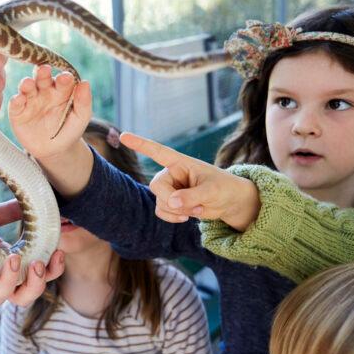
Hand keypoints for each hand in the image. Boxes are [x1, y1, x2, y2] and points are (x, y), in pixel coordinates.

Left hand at [0, 199, 64, 305]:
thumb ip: (12, 212)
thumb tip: (39, 201)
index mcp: (6, 267)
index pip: (36, 279)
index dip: (52, 271)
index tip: (59, 253)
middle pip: (22, 298)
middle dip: (35, 285)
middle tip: (37, 263)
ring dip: (9, 282)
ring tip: (14, 259)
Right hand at [9, 65, 91, 160]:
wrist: (55, 150)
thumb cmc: (70, 130)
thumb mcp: (81, 117)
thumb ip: (83, 101)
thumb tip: (85, 83)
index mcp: (61, 89)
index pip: (62, 80)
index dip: (64, 78)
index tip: (67, 77)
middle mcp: (44, 91)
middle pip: (42, 78)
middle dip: (42, 73)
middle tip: (44, 69)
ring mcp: (30, 101)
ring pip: (27, 88)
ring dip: (26, 84)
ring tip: (27, 83)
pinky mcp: (18, 113)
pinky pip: (15, 105)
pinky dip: (16, 101)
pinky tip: (19, 99)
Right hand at [120, 132, 260, 230]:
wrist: (230, 202)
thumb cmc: (225, 188)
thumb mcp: (213, 191)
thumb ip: (192, 196)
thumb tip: (171, 203)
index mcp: (181, 162)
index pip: (157, 152)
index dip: (140, 144)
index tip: (123, 136)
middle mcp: (172, 173)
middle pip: (156, 185)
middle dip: (172, 200)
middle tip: (193, 207)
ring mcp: (170, 188)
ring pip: (159, 201)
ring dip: (176, 211)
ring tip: (197, 210)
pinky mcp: (171, 202)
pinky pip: (161, 211)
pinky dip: (173, 217)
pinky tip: (186, 217)